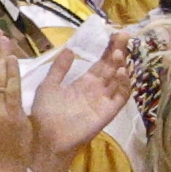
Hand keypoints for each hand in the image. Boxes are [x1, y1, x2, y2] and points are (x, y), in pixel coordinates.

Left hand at [29, 38, 133, 171]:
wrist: (47, 137)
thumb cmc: (46, 113)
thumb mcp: (48, 85)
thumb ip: (59, 68)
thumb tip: (70, 48)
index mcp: (84, 83)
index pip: (101, 62)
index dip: (108, 49)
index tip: (114, 34)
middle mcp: (97, 90)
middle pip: (113, 67)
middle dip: (119, 51)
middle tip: (123, 35)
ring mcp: (104, 100)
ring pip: (119, 79)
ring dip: (121, 65)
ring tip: (119, 53)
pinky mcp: (108, 112)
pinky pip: (121, 96)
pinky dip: (124, 84)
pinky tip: (121, 72)